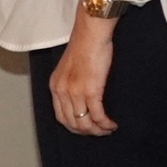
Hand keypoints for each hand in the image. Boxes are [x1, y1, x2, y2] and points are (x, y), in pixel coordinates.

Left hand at [48, 10, 116, 135]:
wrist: (91, 34)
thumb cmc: (84, 46)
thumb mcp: (69, 67)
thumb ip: (71, 83)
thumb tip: (80, 97)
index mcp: (55, 86)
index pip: (61, 116)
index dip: (74, 127)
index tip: (85, 129)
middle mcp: (62, 92)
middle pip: (72, 123)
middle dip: (87, 132)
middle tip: (99, 132)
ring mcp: (75, 93)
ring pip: (85, 123)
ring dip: (97, 130)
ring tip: (107, 129)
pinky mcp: (91, 91)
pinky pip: (98, 116)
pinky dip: (105, 124)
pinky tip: (112, 125)